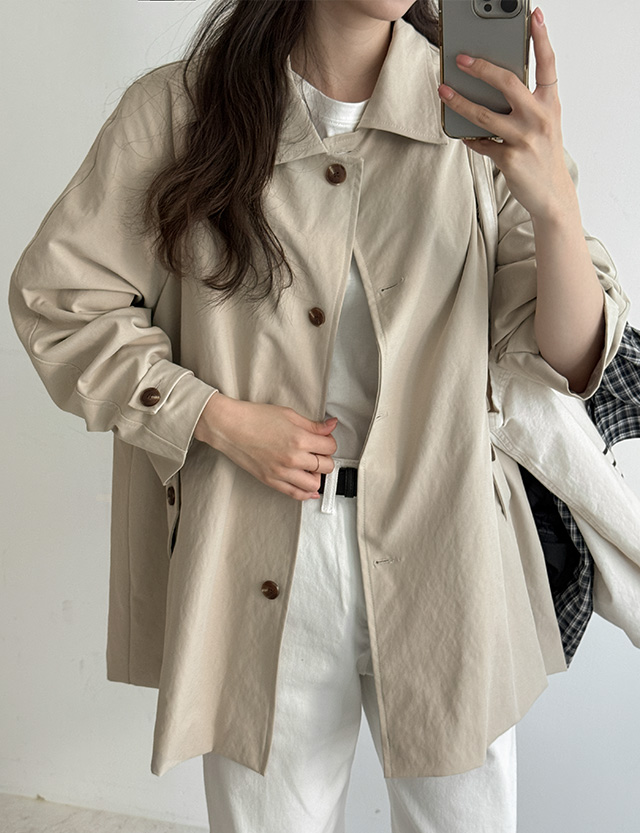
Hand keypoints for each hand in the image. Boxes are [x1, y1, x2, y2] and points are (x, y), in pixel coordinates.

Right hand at [194, 394, 336, 500]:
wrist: (229, 427)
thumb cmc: (254, 417)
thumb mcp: (288, 415)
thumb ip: (313, 425)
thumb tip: (331, 425)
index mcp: (299, 439)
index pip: (330, 446)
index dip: (329, 441)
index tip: (324, 439)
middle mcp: (292, 458)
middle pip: (326, 466)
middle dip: (325, 458)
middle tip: (318, 451)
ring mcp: (282, 472)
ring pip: (314, 484)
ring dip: (317, 476)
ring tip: (310, 467)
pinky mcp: (271, 481)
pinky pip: (296, 494)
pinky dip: (306, 493)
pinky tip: (309, 487)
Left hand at [437, 6, 576, 221]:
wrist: (551, 194)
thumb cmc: (543, 154)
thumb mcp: (544, 123)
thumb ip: (527, 103)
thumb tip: (492, 86)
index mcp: (550, 103)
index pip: (547, 64)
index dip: (541, 38)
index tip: (533, 14)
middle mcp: (539, 117)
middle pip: (507, 83)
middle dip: (481, 67)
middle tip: (461, 58)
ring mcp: (524, 138)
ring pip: (484, 114)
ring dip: (459, 102)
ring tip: (443, 91)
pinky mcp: (509, 158)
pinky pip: (481, 143)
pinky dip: (469, 138)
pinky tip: (461, 133)